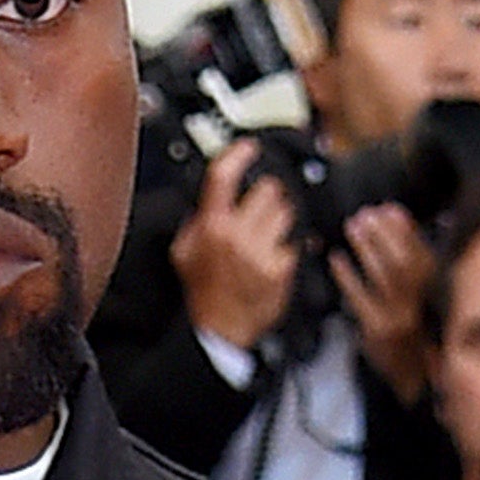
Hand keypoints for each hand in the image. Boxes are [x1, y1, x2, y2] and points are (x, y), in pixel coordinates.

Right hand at [170, 139, 299, 357]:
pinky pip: (295, 243)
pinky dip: (288, 247)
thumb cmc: (204, 293)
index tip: (249, 149)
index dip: (239, 155)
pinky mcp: (280, 270)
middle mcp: (236, 236)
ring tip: (267, 236)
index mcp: (210, 227)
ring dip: (280, 219)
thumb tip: (210, 196)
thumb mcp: (184, 252)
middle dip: (266, 196)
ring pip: (286, 213)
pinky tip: (274, 258)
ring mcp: (261, 253)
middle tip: (260, 209)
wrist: (220, 330)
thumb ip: (195, 221)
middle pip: (267, 190)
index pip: (224, 176)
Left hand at [330, 200, 435, 393]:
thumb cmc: (420, 335)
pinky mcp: (377, 331)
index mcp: (438, 292)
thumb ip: (425, 268)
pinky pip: (359, 297)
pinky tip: (337, 260)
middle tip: (365, 215)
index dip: (406, 228)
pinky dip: (346, 275)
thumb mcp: (432, 301)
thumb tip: (411, 230)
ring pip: (383, 275)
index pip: (424, 252)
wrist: (417, 380)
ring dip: (366, 247)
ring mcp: (399, 317)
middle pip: (403, 260)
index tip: (390, 209)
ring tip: (353, 227)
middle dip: (383, 233)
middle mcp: (421, 304)